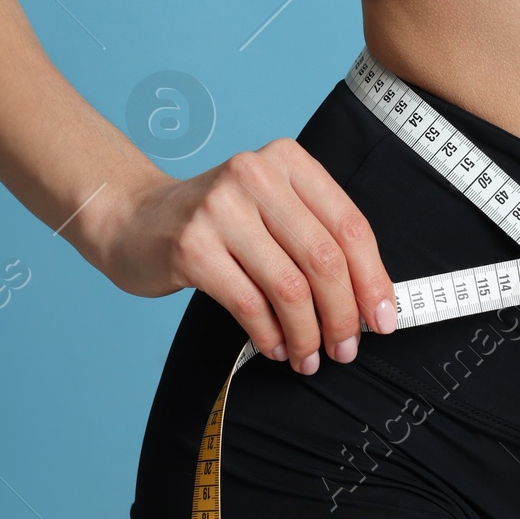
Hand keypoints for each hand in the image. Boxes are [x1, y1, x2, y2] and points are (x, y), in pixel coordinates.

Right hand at [98, 139, 398, 373]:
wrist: (135, 220)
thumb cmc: (217, 222)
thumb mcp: (272, 208)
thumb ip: (317, 237)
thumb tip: (370, 300)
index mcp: (287, 160)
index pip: (349, 224)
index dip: (374, 279)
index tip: (384, 320)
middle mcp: (255, 175)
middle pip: (324, 258)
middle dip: (343, 314)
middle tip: (346, 348)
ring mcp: (220, 209)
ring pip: (290, 287)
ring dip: (308, 334)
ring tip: (309, 357)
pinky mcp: (192, 246)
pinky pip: (249, 304)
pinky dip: (271, 335)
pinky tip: (276, 348)